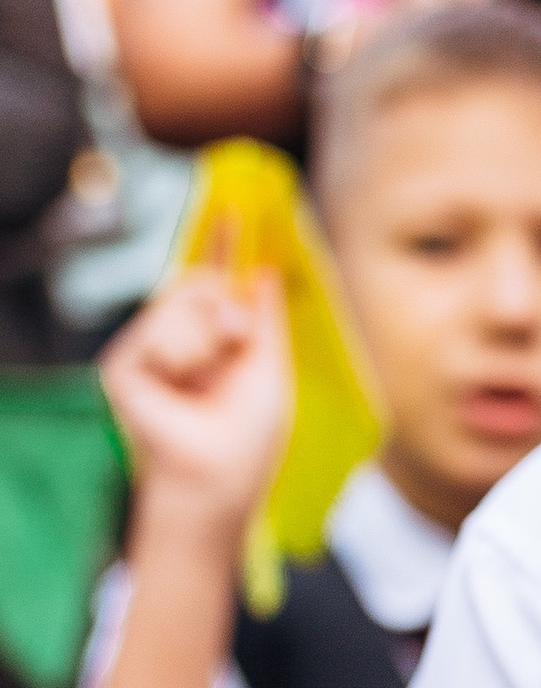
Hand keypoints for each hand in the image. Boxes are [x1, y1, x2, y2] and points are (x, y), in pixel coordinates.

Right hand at [100, 268, 292, 551]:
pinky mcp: (124, 364)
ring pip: (179, 297)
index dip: (224, 247)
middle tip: (236, 341)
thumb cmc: (249, 438)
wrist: (217, 477)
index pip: (217, 284)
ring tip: (207, 378)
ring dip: (208, 336)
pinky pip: (158, 326)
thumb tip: (262, 270)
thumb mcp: (270, 368)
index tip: (235, 211)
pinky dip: (181, 353)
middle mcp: (179, 342)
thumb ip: (265, 318)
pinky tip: (178, 387)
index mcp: (216, 343)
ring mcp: (149, 351)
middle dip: (227, 308)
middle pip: (199, 282)